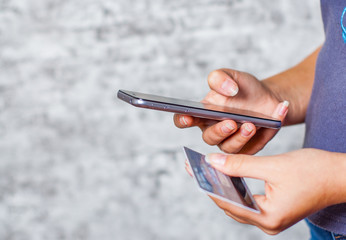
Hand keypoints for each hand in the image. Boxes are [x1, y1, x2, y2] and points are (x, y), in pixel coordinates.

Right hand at [174, 69, 288, 154]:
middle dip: (219, 131)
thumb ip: (220, 78)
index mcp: (203, 113)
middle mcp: (213, 130)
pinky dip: (262, 136)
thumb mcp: (232, 75)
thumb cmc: (244, 88)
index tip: (187, 117)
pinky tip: (271, 121)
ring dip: (239, 137)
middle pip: (208, 138)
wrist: (268, 98)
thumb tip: (226, 90)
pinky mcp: (247, 149)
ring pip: (228, 147)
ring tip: (251, 125)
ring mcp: (229, 142)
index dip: (182, 120)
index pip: (184, 119)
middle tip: (230, 122)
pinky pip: (251, 148)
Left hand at [203, 149, 345, 234]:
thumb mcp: (273, 166)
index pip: (226, 202)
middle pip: (230, 204)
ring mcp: (271, 218)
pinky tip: (226, 174)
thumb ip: (240, 165)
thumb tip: (212, 162)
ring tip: (206, 169)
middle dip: (212, 185)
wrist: (341, 175)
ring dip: (223, 185)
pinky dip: (236, 187)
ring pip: (237, 202)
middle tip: (195, 168)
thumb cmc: (314, 171)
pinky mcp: (274, 210)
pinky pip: (248, 200)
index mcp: (267, 217)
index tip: (191, 170)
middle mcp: (268, 223)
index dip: (207, 184)